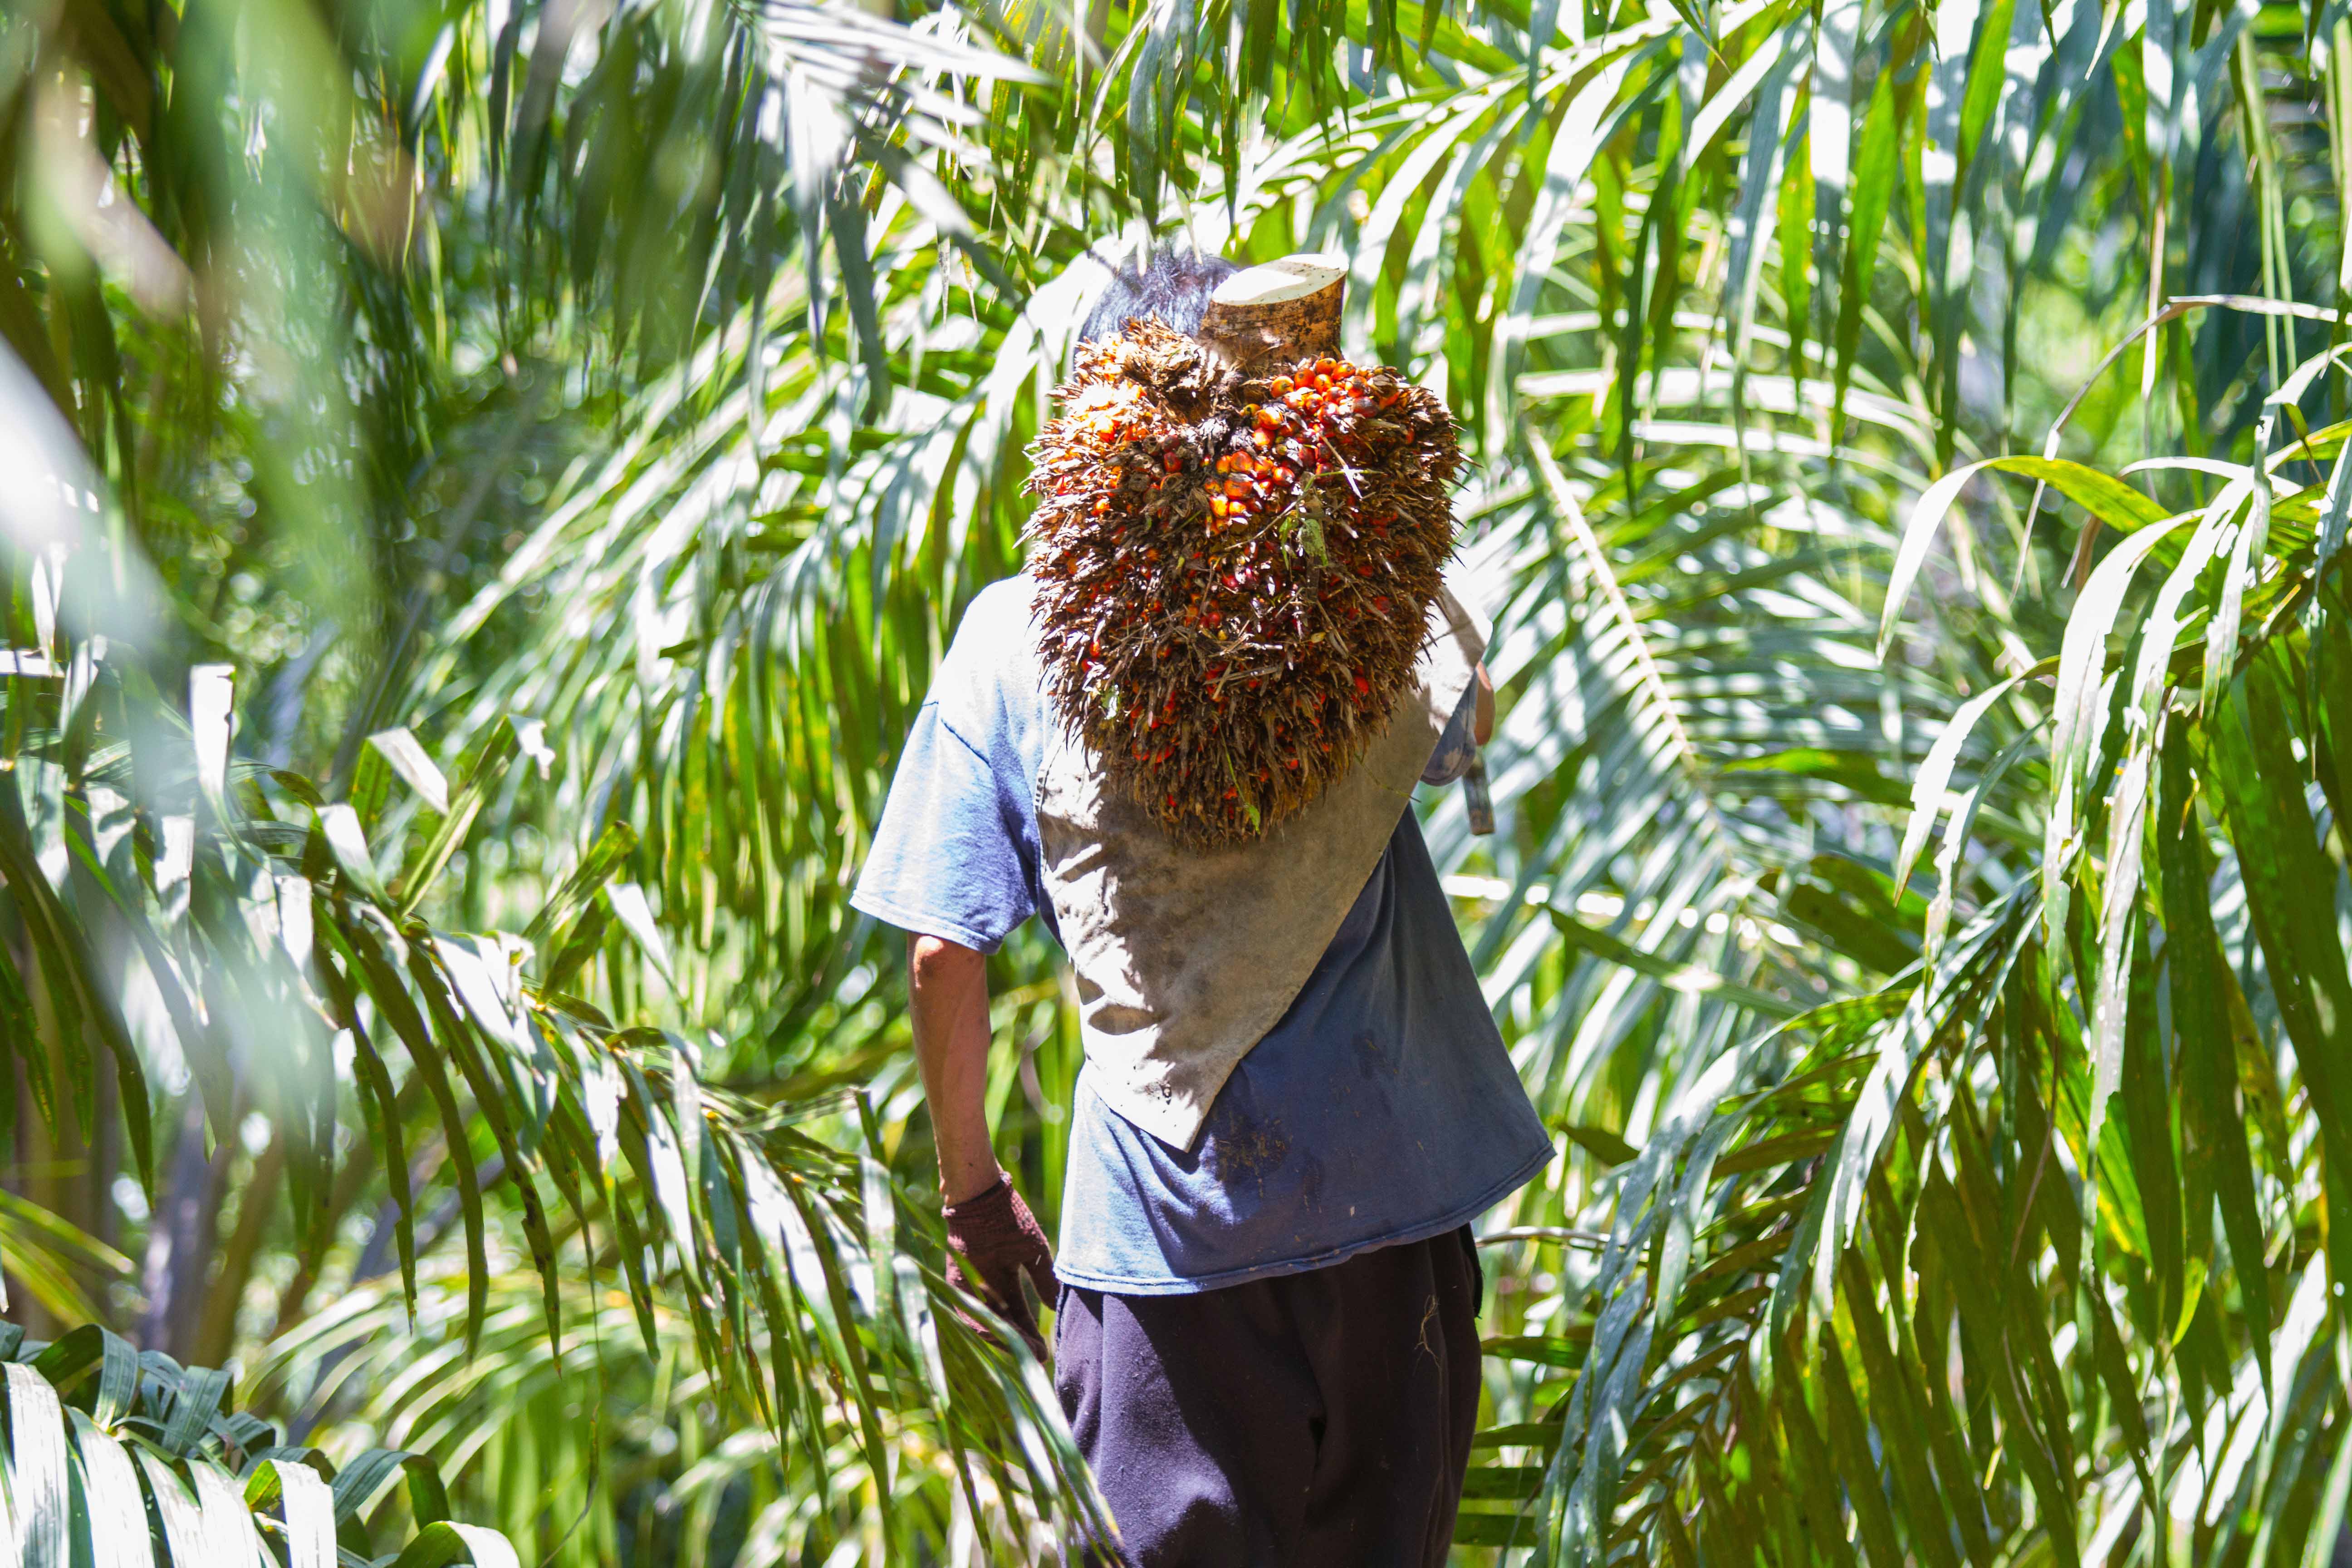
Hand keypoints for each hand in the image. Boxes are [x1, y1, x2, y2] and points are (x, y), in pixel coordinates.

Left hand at [942, 1171, 1056, 1358]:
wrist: (983, 1196)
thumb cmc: (1010, 1217)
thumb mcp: (1034, 1253)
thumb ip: (1044, 1280)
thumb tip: (1055, 1306)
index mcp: (1005, 1281)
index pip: (1019, 1315)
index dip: (1031, 1334)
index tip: (1046, 1352)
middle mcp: (986, 1289)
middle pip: (1004, 1323)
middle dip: (1021, 1343)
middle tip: (1039, 1360)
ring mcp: (971, 1287)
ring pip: (987, 1322)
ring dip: (1004, 1340)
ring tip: (1025, 1354)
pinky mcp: (957, 1283)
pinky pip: (968, 1311)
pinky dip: (983, 1326)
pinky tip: (1000, 1338)